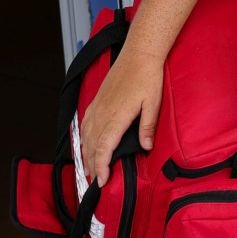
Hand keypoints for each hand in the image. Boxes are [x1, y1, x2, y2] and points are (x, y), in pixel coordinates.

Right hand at [78, 49, 162, 186]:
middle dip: (91, 166)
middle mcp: (102, 114)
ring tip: (88, 169)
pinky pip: (84, 124)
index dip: (101, 167)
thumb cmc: (148, 77)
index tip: (101, 182)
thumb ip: (147, 126)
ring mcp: (97, 107)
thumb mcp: (153, 103)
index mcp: (116, 117)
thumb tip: (146, 147)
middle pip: (91, 146)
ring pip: (85, 136)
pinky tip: (85, 144)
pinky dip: (83, 138)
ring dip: (85, 154)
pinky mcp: (96, 101)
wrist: (138, 54)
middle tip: (94, 182)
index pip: (103, 148)